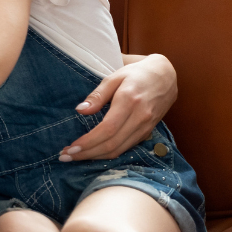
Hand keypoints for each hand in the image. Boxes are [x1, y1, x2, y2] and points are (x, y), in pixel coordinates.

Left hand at [59, 53, 176, 161]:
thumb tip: (80, 110)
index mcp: (129, 102)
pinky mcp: (147, 132)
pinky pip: (127, 147)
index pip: (107, 129)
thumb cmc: (136, 74)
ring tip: (75, 157)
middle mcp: (140, 118)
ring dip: (96, 157)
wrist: (165, 77)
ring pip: (120, 150)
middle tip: (66, 157)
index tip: (70, 148)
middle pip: (112, 144)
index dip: (88, 142)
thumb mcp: (114, 77)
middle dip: (87, 154)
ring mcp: (146, 127)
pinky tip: (94, 153)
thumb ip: (97, 95)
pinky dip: (109, 153)